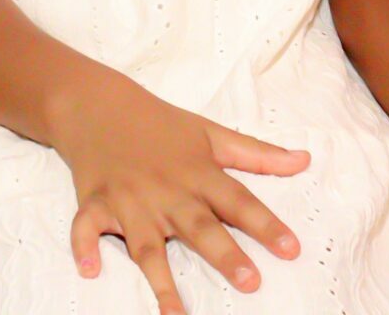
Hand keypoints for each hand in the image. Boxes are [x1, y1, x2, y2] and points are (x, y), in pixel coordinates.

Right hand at [49, 72, 309, 314]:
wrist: (100, 106)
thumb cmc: (162, 125)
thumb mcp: (212, 133)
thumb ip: (257, 154)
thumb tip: (304, 161)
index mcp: (199, 173)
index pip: (240, 202)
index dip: (267, 225)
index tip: (292, 250)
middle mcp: (167, 191)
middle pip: (200, 227)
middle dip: (225, 255)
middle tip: (251, 282)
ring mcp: (129, 201)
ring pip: (147, 247)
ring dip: (161, 280)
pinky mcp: (95, 204)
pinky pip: (86, 229)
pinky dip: (84, 248)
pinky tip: (90, 270)